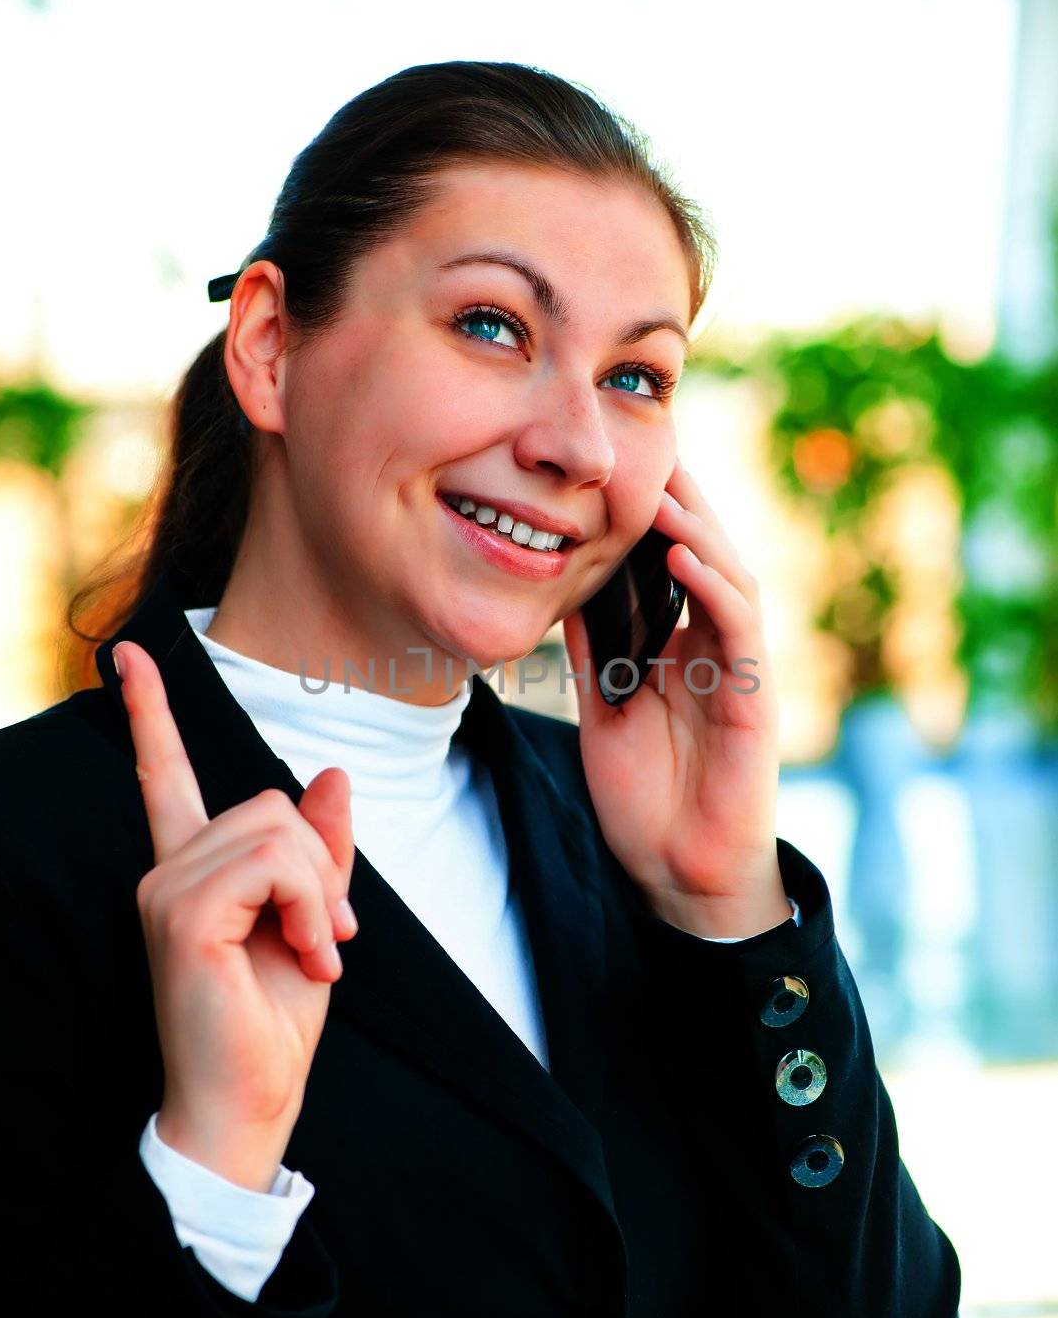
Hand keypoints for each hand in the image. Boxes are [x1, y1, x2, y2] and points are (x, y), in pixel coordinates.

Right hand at [115, 639, 358, 1189]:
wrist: (249, 1101)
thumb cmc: (275, 1021)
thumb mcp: (315, 919)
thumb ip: (319, 850)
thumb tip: (331, 774)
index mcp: (193, 870)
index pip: (166, 776)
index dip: (148, 713)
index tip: (127, 655)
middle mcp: (168, 871)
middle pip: (269, 805)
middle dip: (320, 865)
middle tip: (335, 934)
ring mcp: (167, 889)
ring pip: (275, 828)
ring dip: (319, 890)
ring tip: (319, 949)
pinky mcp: (182, 913)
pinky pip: (272, 863)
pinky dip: (309, 903)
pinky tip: (309, 952)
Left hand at [562, 458, 788, 938]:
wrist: (679, 872)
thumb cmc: (645, 795)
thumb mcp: (604, 705)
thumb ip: (594, 647)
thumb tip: (562, 586)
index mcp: (683, 643)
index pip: (675, 562)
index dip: (655, 512)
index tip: (622, 461)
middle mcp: (717, 645)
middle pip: (707, 555)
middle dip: (682, 500)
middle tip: (650, 445)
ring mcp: (740, 668)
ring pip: (730, 578)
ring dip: (698, 531)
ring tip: (661, 490)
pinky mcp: (755, 697)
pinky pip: (739, 629)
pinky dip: (713, 588)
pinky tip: (682, 556)